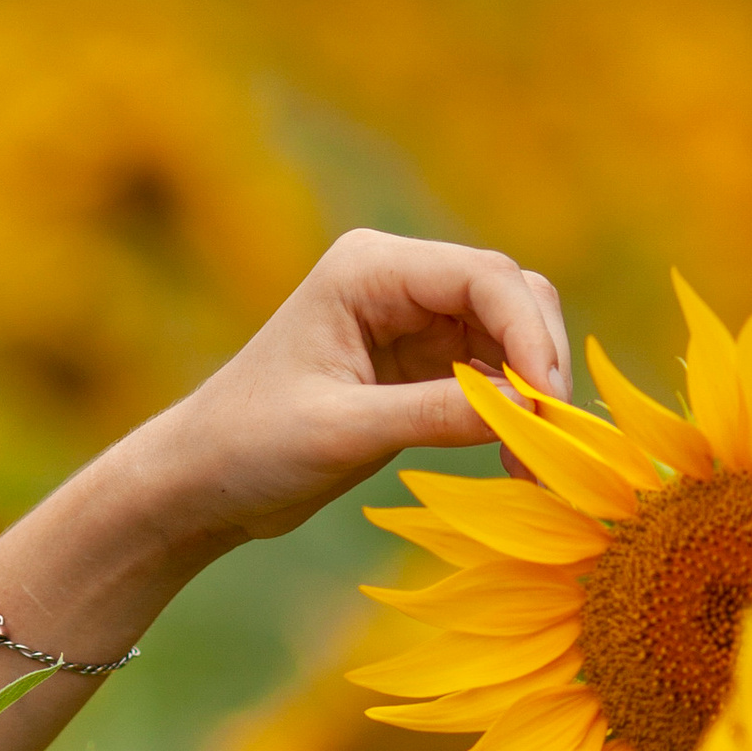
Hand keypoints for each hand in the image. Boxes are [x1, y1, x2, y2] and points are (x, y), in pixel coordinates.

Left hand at [136, 228, 571, 556]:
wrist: (201, 482)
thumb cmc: (249, 446)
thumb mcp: (342, 432)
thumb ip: (435, 416)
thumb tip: (530, 412)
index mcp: (369, 269)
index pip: (483, 276)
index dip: (529, 334)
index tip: (545, 405)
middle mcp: (396, 280)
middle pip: (510, 296)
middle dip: (539, 361)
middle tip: (550, 439)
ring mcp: (411, 319)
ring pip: (509, 335)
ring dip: (530, 391)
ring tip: (533, 461)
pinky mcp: (418, 364)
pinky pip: (490, 373)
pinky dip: (509, 410)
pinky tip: (513, 459)